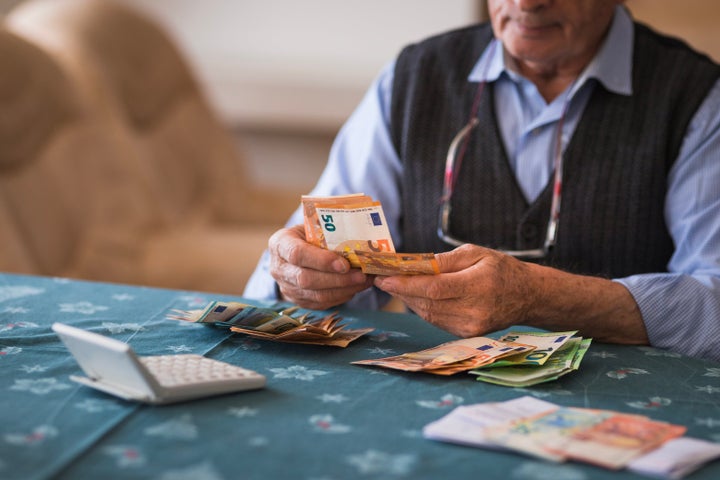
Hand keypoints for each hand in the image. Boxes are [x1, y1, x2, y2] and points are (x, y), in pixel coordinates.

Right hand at [268, 224, 373, 309]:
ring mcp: (287, 287)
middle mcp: (279, 268)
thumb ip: (329, 231)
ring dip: (343, 289)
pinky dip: (341, 296)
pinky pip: (321, 303)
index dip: (321, 260)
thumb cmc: (308, 234)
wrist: (296, 251)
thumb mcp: (313, 226)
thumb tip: (361, 238)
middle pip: (306, 279)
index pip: (297, 254)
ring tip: (364, 281)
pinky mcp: (299, 300)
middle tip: (361, 275)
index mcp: (280, 244)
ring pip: (316, 295)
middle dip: (337, 279)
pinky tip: (355, 287)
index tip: (344, 264)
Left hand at [373, 244, 534, 336]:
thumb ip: (445, 260)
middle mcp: (474, 311)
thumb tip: (416, 264)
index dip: (406, 284)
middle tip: (382, 278)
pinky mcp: (466, 334)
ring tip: (395, 285)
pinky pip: (436, 320)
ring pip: (428, 313)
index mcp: (478, 286)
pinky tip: (415, 296)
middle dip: (401, 290)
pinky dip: (422, 308)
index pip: (434, 288)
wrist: (527, 296)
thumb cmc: (501, 269)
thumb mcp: (476, 253)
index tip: (384, 277)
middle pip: (427, 302)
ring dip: (408, 299)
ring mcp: (470, 326)